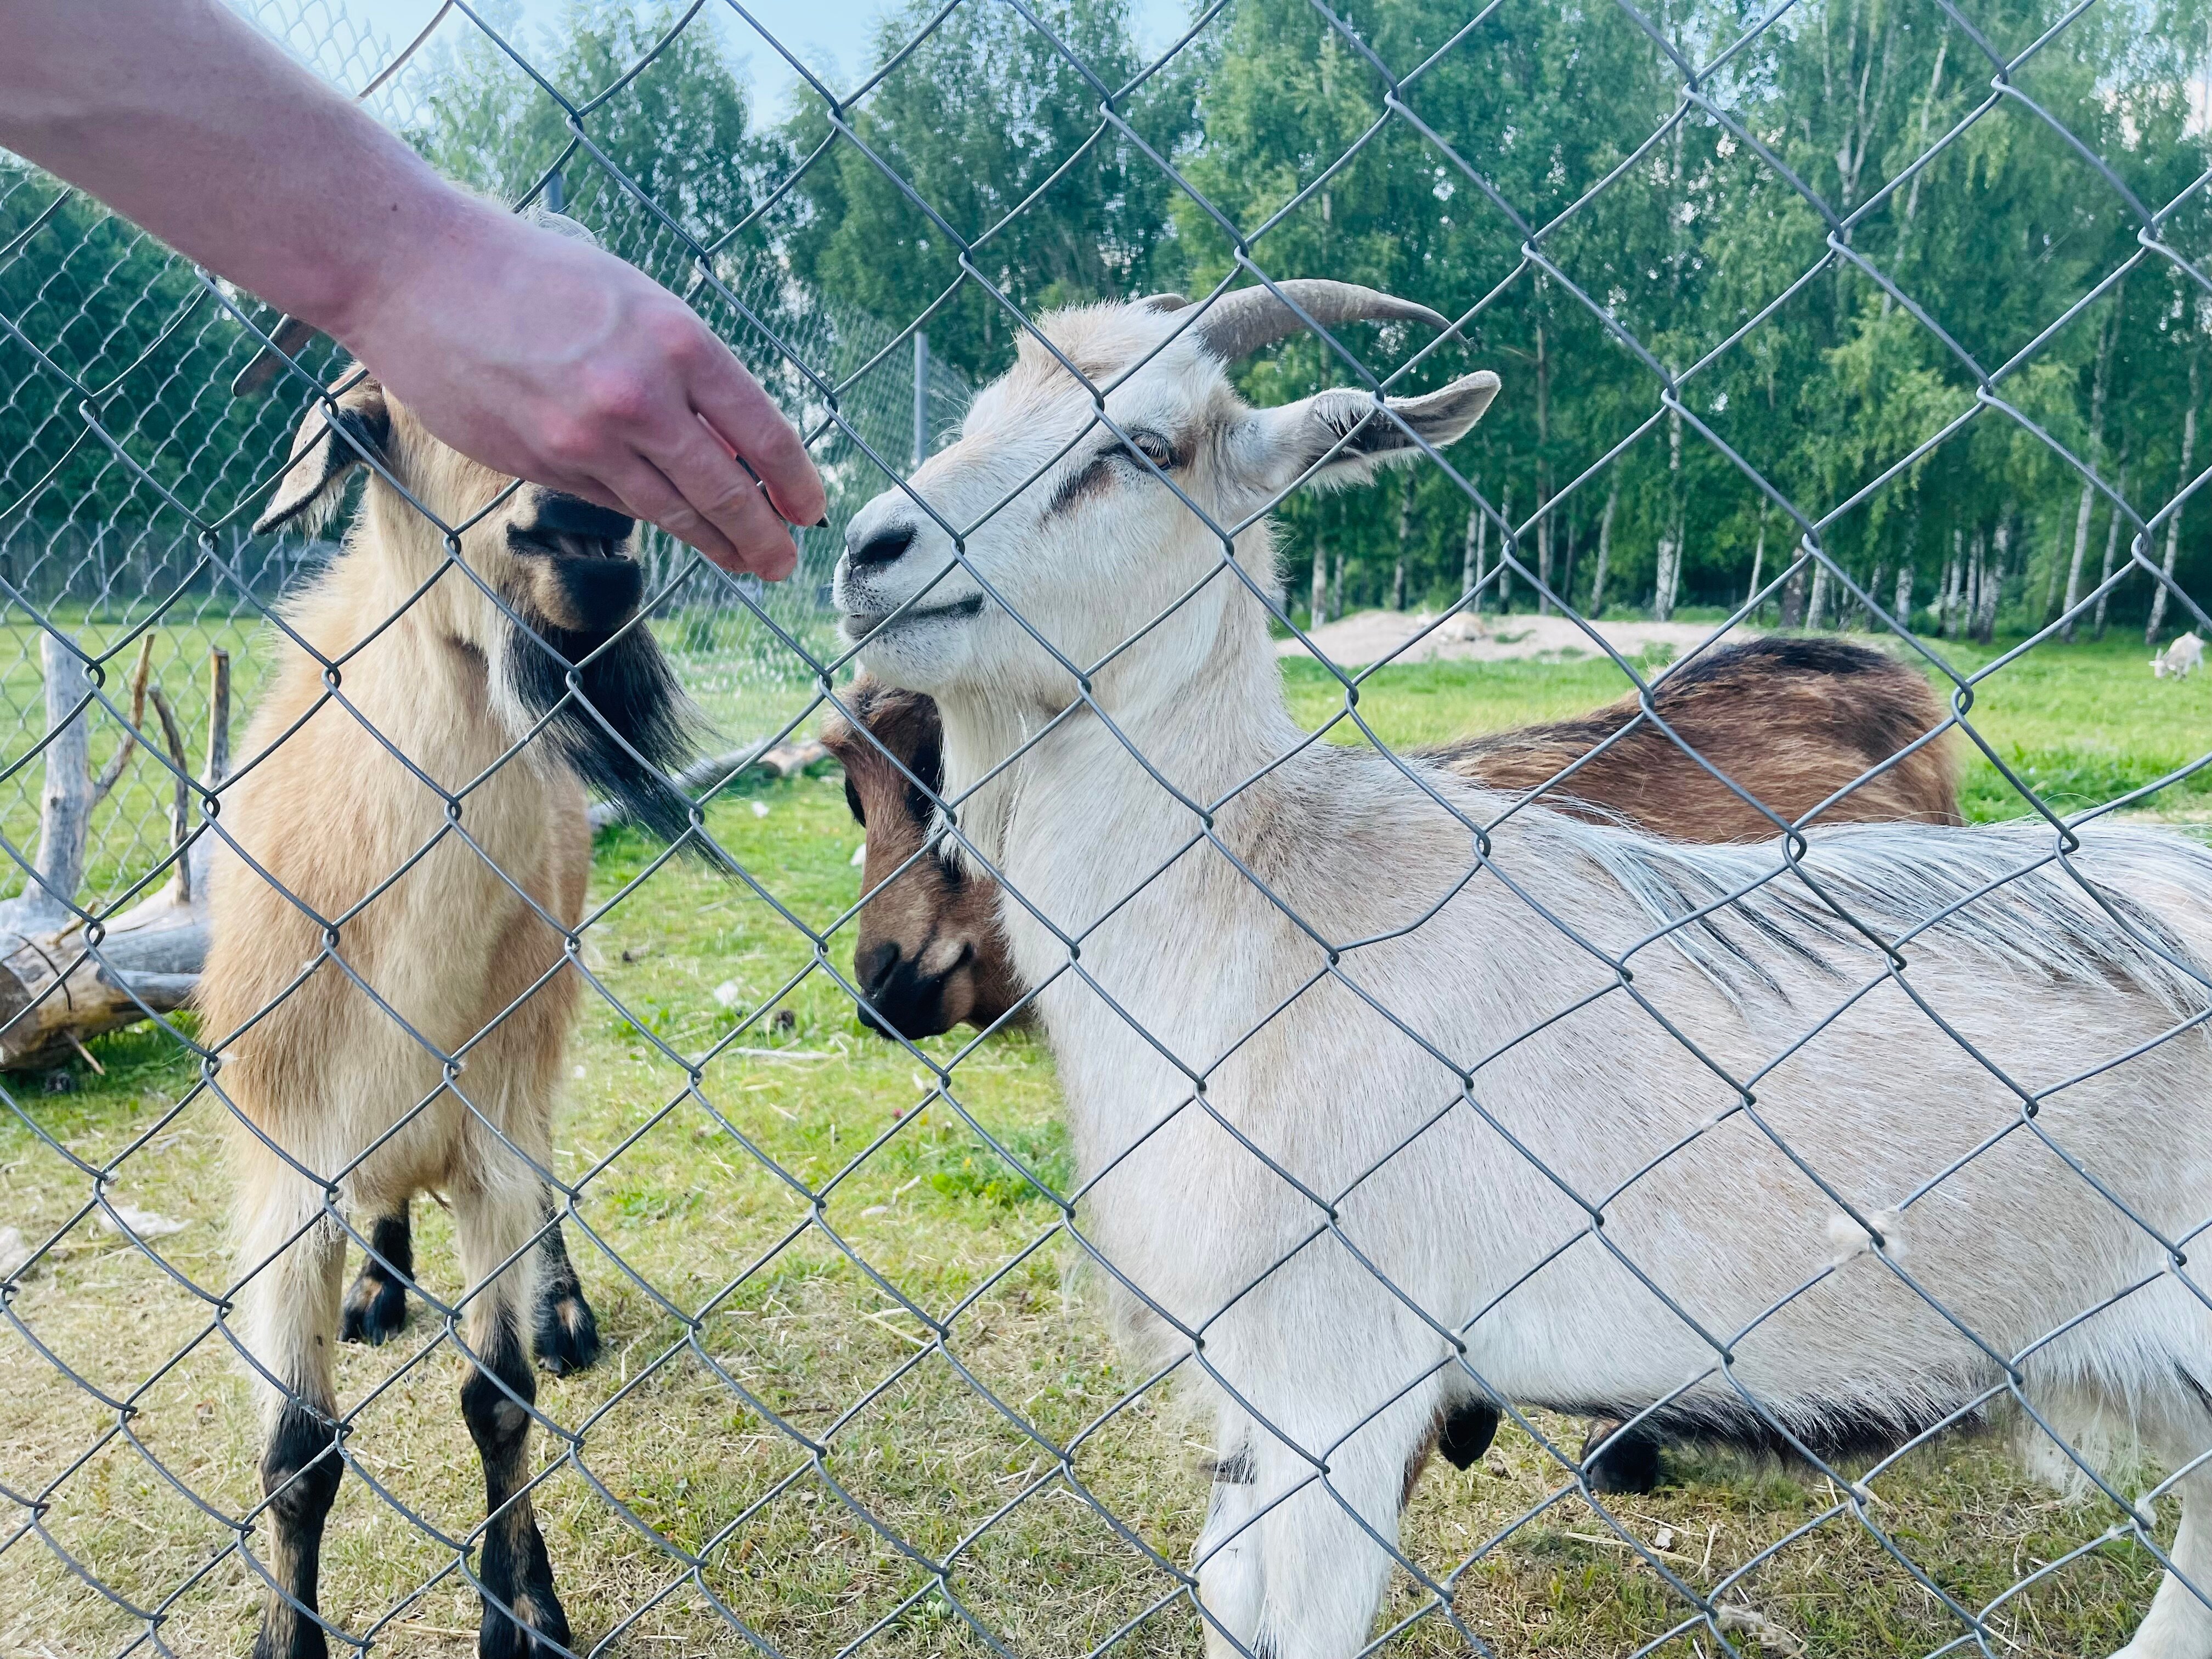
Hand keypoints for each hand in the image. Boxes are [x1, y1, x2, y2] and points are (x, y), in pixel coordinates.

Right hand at [332, 202, 825, 578]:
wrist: (418, 271)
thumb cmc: (530, 273)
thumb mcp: (632, 300)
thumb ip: (684, 369)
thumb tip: (733, 441)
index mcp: (678, 340)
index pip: (763, 430)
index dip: (794, 481)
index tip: (809, 509)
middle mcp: (642, 395)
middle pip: (726, 489)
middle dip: (763, 535)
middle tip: (784, 560)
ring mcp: (591, 438)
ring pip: (673, 510)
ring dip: (717, 543)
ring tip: (745, 562)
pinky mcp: (545, 463)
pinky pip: (615, 502)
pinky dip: (650, 516)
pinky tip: (675, 527)